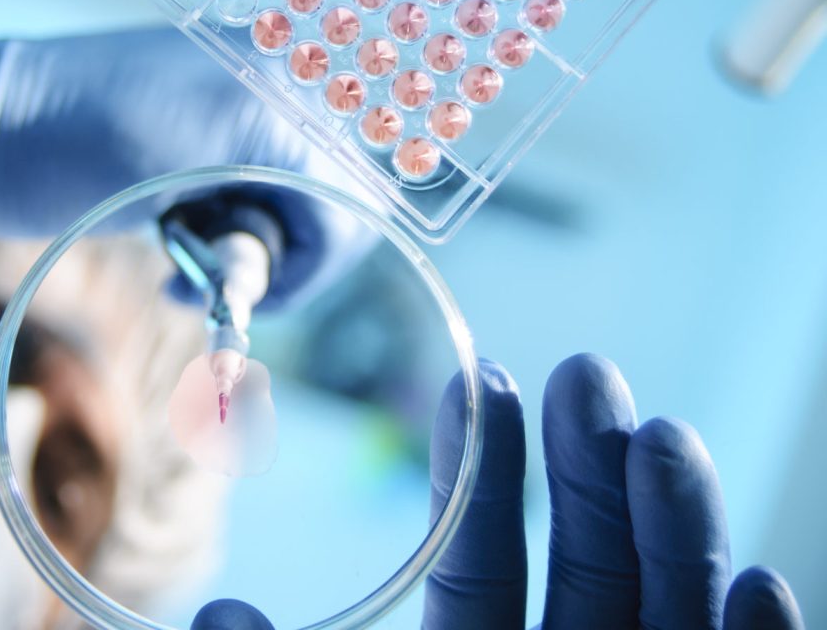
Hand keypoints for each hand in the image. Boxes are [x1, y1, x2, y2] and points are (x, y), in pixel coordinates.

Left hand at [0, 24, 367, 306]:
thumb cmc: (60, 156)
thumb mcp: (176, 184)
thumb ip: (276, 192)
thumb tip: (336, 229)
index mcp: (271, 91)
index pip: (348, 198)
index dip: (314, 264)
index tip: (256, 297)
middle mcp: (269, 81)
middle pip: (332, 191)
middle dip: (285, 247)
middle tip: (217, 273)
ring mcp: (238, 92)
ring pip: (295, 188)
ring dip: (251, 234)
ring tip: (184, 252)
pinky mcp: (207, 112)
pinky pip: (257, 171)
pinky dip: (229, 211)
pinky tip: (177, 225)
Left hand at [193, 354, 805, 629]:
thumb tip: (218, 617)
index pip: (480, 568)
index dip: (486, 472)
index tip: (485, 377)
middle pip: (585, 572)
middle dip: (592, 473)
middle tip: (588, 370)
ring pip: (666, 620)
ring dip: (677, 531)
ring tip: (663, 435)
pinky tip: (757, 577)